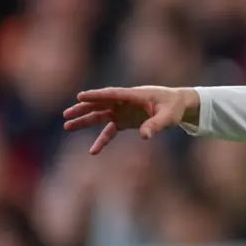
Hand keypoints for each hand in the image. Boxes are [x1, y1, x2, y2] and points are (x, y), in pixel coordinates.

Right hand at [63, 86, 199, 154]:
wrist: (178, 106)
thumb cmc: (173, 108)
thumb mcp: (168, 117)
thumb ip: (156, 125)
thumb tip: (145, 136)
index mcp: (134, 95)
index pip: (112, 94)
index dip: (96, 95)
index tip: (80, 96)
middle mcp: (124, 102)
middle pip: (100, 104)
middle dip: (83, 109)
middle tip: (67, 114)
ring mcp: (123, 111)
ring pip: (100, 115)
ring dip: (85, 121)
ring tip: (68, 126)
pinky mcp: (124, 121)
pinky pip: (109, 131)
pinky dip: (102, 140)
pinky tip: (93, 151)